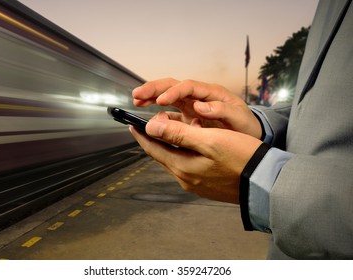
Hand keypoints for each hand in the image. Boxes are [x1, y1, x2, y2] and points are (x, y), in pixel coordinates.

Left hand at [129, 112, 262, 203]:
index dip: (141, 134)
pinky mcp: (207, 185)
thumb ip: (178, 134)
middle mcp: (185, 179)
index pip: (153, 149)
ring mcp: (196, 184)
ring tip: (175, 127)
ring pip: (175, 159)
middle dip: (156, 137)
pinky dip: (185, 151)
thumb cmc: (241, 158)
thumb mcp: (209, 140)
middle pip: (163, 154)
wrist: (265, 183)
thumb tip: (151, 127)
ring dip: (172, 143)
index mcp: (182, 167)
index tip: (132, 123)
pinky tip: (194, 144)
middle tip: (153, 122)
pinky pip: (188, 165)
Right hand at [133, 78, 262, 138]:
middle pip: (173, 86)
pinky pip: (170, 113)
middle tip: (137, 94)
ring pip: (168, 97)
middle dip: (154, 89)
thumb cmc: (245, 126)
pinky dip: (158, 114)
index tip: (160, 101)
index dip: (173, 92)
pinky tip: (149, 119)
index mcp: (211, 93)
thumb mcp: (239, 118)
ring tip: (137, 100)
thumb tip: (199, 107)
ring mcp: (191, 106)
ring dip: (152, 97)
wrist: (249, 136)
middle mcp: (198, 97)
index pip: (188, 87)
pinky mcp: (188, 118)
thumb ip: (221, 111)